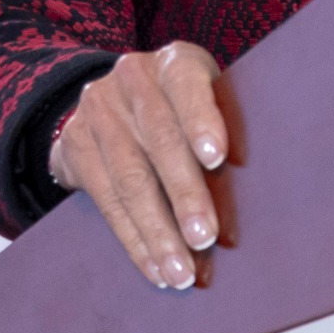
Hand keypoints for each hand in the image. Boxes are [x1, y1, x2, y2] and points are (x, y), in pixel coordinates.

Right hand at [48, 42, 228, 289]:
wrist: (114, 100)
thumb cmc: (185, 108)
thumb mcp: (207, 99)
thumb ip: (226, 127)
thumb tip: (259, 187)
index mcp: (175, 61)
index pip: (187, 86)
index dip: (202, 121)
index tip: (218, 158)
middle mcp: (132, 77)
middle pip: (159, 141)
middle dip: (184, 195)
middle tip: (205, 238)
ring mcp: (98, 109)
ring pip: (129, 179)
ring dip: (157, 232)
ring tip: (181, 271)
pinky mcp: (74, 144)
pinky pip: (106, 200)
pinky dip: (134, 240)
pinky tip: (154, 267)